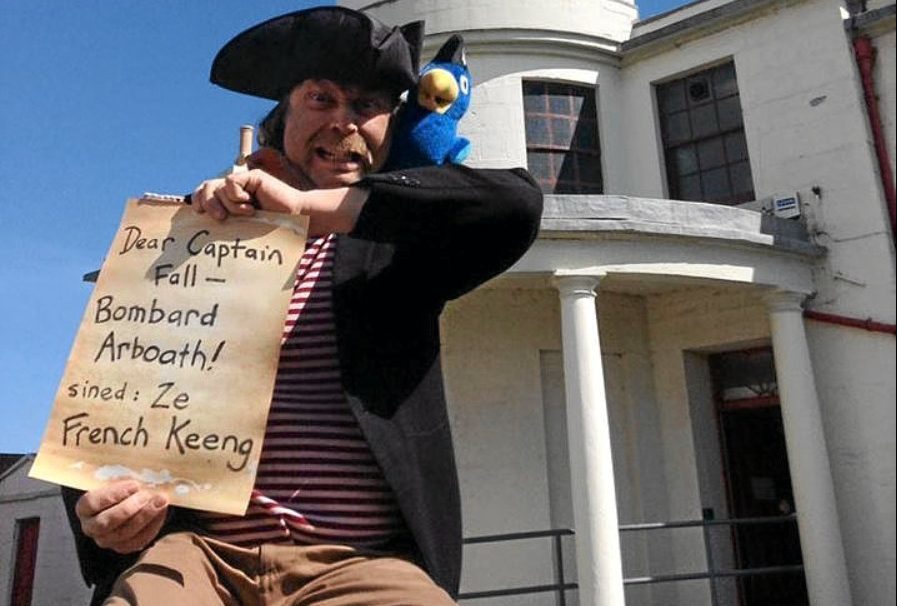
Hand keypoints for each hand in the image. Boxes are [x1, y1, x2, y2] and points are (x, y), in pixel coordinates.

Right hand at [75, 481, 168, 553]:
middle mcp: (91, 526)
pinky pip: (137, 542)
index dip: (112, 495)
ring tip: (160, 501)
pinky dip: (152, 527)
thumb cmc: (122, 487)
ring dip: (144, 516)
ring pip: (123, 533)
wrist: (131, 500)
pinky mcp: (123, 547)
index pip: (91, 503)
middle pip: (106, 522)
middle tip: (146, 495)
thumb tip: (137, 460)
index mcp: (85, 508)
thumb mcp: (117, 477)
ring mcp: (106, 539)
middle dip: (129, 508)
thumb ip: (122, 474)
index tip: (133, 485)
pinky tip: (161, 513)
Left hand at [191, 169, 367, 236]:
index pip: (202, 194)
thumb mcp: (239, 227)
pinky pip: (231, 183)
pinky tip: (252, 204)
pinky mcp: (252, 177)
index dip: (196, 201)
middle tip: (221, 218)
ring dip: (228, 205)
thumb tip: (200, 219)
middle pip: (205, 188)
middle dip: (208, 204)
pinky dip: (237, 197)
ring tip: (245, 214)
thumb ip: (223, 220)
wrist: (293, 222)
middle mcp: (233, 190)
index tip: (199, 214)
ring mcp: (243, 182)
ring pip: (218, 187)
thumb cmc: (269, 229)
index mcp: (227, 201)